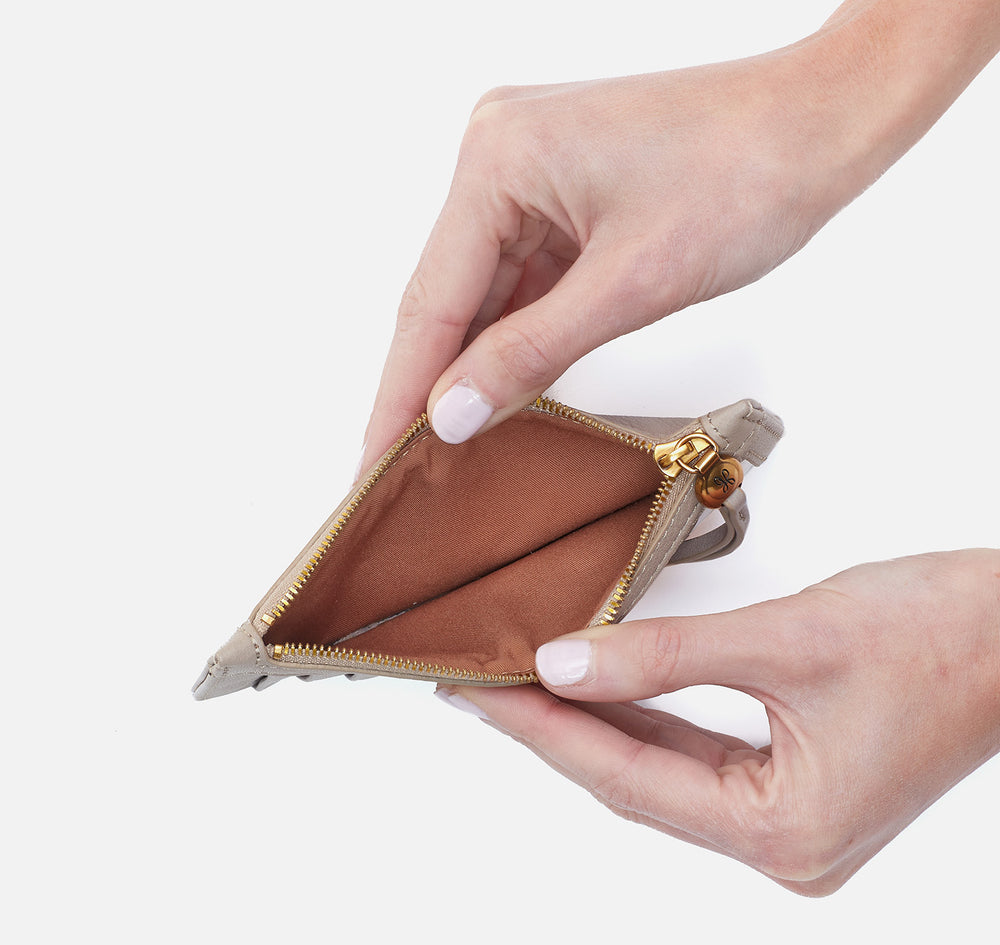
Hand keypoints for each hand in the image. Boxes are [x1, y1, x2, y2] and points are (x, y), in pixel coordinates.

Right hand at [359, 0, 999, 468]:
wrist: (819, 126)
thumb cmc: (746, 175)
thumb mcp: (631, 286)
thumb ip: (530, 355)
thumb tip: (451, 415)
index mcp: (499, 160)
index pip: (430, 302)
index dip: (400, 393)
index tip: (372, 463)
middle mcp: (497, 158)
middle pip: (446, 300)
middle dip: (428, 388)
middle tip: (395, 472)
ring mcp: (526, 177)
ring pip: (481, 297)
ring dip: (469, 369)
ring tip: (435, 449)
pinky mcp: (559, 199)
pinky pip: (519, 284)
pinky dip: (511, 340)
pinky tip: (495, 394)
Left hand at [438, 549, 999, 894]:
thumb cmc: (940, 635)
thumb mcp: (785, 637)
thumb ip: (664, 656)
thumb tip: (564, 663)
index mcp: (785, 832)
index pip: (626, 776)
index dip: (542, 731)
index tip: (475, 693)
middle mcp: (783, 845)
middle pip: (636, 780)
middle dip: (555, 729)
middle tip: (478, 686)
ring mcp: (789, 821)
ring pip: (661, 769)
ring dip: (594, 723)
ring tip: (521, 684)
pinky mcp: (794, 785)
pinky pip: (696, 755)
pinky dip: (643, 718)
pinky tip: (599, 688)